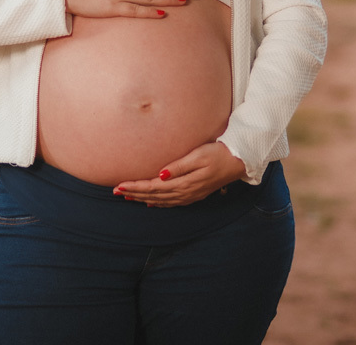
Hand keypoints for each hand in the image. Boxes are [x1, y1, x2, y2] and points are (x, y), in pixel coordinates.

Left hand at [112, 142, 246, 207]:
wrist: (239, 161)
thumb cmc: (218, 153)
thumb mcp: (198, 156)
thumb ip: (179, 166)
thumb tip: (160, 175)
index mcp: (184, 182)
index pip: (153, 187)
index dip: (136, 187)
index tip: (119, 186)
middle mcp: (185, 192)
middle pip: (154, 195)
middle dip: (135, 193)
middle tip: (116, 192)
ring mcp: (190, 195)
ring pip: (161, 200)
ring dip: (144, 198)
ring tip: (128, 197)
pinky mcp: (195, 194)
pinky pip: (172, 202)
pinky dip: (159, 203)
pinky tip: (151, 202)